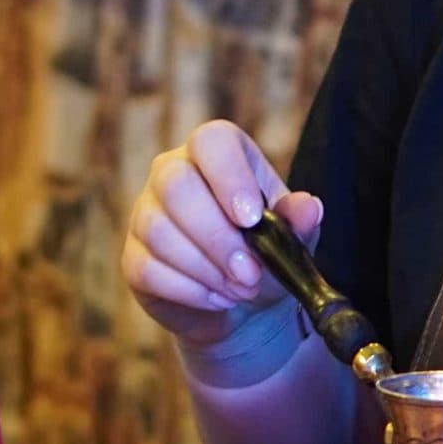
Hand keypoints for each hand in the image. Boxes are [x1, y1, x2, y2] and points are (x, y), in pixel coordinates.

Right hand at [121, 119, 320, 350]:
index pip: (211, 142)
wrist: (240, 301)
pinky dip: (190, 291)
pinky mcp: (133, 256)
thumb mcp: (292, 237)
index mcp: (216, 153)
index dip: (229, 177)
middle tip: (250, 273)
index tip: (251, 219)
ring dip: (207, 269)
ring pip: (160, 230)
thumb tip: (309, 207)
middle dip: (217, 237)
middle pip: (176, 185)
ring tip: (241, 289)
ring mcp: (145, 213)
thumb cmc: (266, 253)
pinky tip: (217, 299)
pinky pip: (148, 269)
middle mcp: (171, 171)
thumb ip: (299, 220)